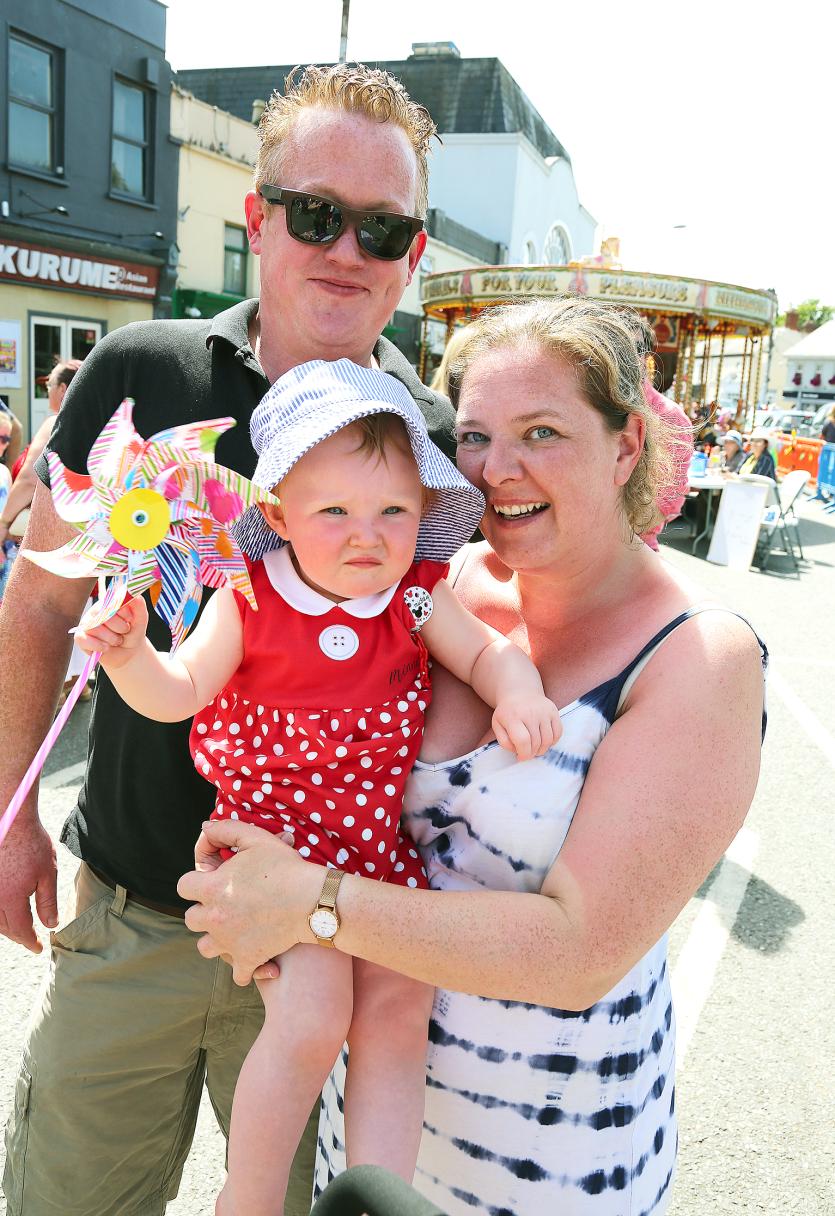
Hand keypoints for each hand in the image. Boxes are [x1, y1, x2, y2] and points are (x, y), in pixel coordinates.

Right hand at [0, 812, 57, 951]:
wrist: (10, 820)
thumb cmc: (31, 843)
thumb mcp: (47, 873)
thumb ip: (48, 902)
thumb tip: (50, 924)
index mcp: (11, 899)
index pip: (20, 930)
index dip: (30, 941)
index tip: (38, 948)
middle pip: (4, 927)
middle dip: (18, 936)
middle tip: (31, 940)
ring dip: (6, 926)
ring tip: (19, 928)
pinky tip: (6, 911)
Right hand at [74, 596, 147, 667]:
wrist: (128, 652)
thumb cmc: (132, 632)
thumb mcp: (140, 619)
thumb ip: (139, 606)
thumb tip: (135, 596)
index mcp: (109, 602)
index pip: (112, 602)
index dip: (125, 613)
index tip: (131, 620)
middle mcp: (95, 611)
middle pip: (104, 616)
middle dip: (120, 628)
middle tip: (124, 632)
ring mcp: (87, 624)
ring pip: (95, 629)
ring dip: (112, 639)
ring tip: (117, 640)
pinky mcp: (81, 638)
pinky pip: (84, 640)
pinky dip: (98, 646)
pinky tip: (107, 648)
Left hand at [178, 820, 321, 985]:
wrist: (312, 900)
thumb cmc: (285, 867)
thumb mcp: (256, 838)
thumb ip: (225, 829)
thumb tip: (204, 828)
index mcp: (212, 888)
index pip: (183, 886)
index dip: (195, 881)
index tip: (212, 880)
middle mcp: (214, 917)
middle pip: (191, 919)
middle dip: (204, 911)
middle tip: (225, 904)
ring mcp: (229, 942)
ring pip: (205, 948)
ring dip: (215, 940)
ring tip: (232, 931)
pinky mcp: (247, 960)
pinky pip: (236, 974)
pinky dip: (244, 969)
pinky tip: (255, 958)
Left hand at [492, 694, 562, 760]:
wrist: (520, 692)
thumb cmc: (508, 712)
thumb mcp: (497, 725)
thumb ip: (504, 741)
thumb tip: (517, 751)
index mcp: (513, 716)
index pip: (523, 741)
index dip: (523, 754)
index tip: (520, 757)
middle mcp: (530, 712)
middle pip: (536, 743)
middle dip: (531, 753)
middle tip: (527, 753)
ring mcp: (544, 711)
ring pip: (548, 740)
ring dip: (542, 749)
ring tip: (534, 748)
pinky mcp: (554, 711)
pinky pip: (558, 733)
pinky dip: (552, 742)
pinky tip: (543, 740)